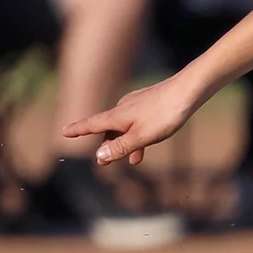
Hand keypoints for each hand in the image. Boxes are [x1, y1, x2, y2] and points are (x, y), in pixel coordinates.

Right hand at [63, 74, 201, 166]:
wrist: (188, 91)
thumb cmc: (165, 115)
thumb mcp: (142, 136)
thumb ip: (121, 147)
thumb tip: (99, 156)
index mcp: (117, 116)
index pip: (91, 124)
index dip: (77, 130)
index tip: (64, 132)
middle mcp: (123, 107)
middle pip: (108, 128)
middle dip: (106, 145)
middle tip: (103, 161)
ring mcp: (137, 103)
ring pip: (125, 126)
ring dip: (126, 143)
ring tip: (134, 160)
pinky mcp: (150, 102)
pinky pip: (138, 121)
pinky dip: (139, 134)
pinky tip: (149, 141)